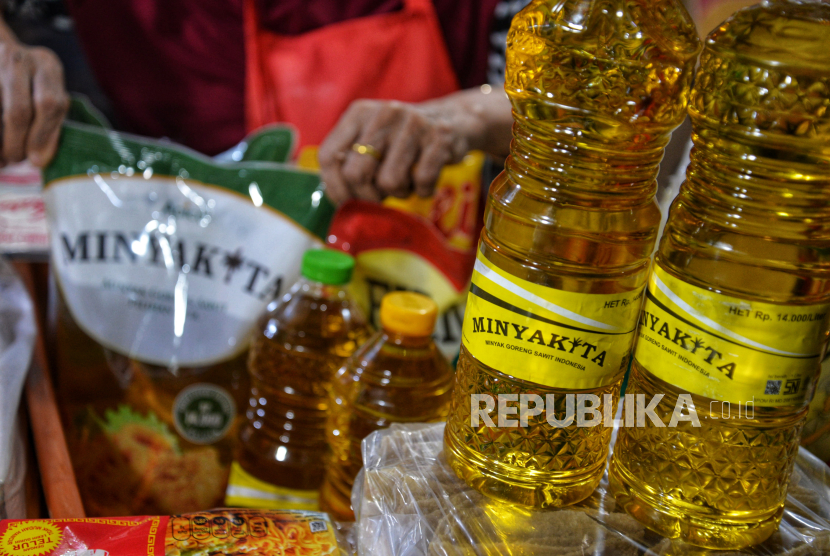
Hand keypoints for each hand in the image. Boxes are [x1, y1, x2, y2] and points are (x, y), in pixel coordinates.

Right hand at [0, 41, 68, 166]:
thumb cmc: (30, 82)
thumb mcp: (47, 94)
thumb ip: (50, 126)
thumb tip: (39, 160)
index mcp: (47, 65)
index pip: (49, 104)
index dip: (42, 136)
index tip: (37, 160)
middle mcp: (20, 59)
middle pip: (19, 110)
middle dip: (17, 142)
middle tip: (16, 159)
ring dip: (0, 142)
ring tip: (3, 160)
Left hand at [318, 99, 469, 203]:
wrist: (453, 120)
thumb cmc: (403, 140)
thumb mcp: (372, 138)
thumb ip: (349, 159)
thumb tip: (337, 198)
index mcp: (359, 113)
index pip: (329, 156)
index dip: (334, 187)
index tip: (346, 202)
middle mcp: (384, 114)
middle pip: (356, 173)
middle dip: (367, 196)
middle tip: (380, 195)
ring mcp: (413, 124)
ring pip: (389, 181)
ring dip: (399, 192)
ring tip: (407, 182)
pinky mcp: (439, 139)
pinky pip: (422, 182)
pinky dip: (423, 190)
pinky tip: (425, 180)